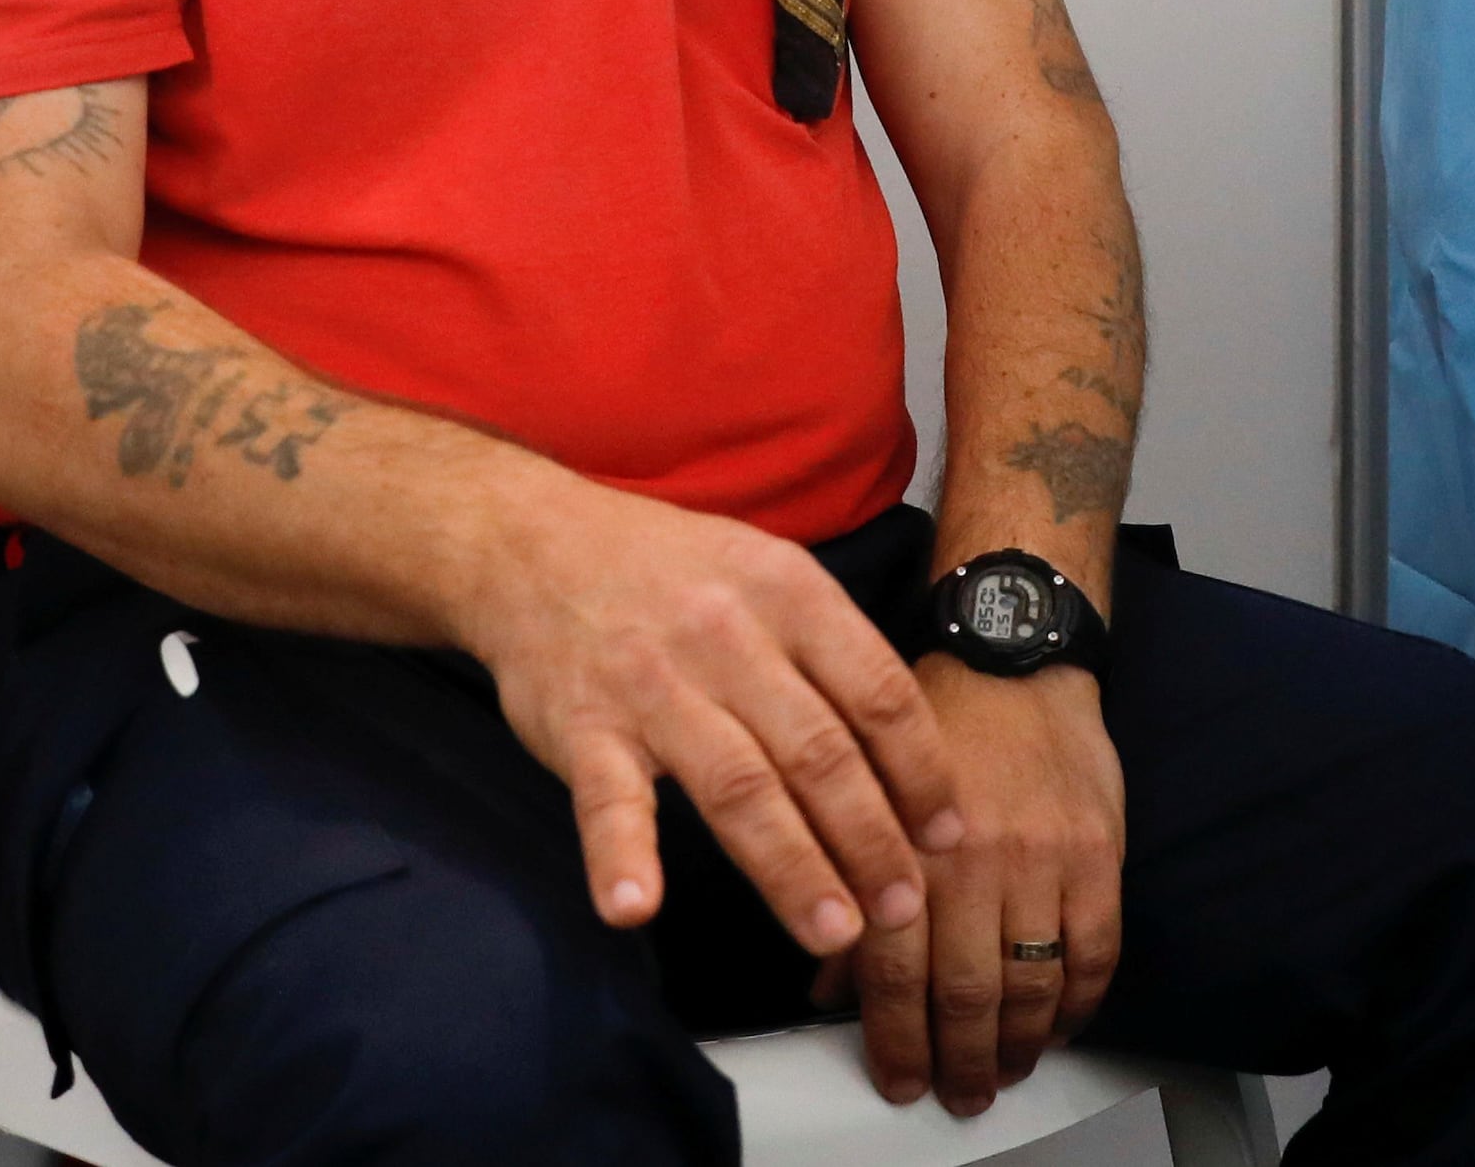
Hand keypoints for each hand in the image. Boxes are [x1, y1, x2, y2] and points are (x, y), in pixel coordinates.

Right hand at [460, 481, 970, 964]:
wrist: (530, 542)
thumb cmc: (668, 571)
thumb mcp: (764, 573)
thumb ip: (829, 653)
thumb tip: (909, 759)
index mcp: (787, 592)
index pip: (878, 694)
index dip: (922, 774)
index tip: (945, 840)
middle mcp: (727, 636)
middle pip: (819, 753)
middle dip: (871, 841)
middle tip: (902, 912)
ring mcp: (651, 683)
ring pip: (737, 786)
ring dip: (791, 867)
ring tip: (831, 932)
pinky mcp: (581, 725)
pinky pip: (607, 797)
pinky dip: (620, 854)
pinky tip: (637, 908)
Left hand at [834, 662, 1125, 1115]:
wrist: (1012, 658)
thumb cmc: (937, 722)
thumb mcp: (868, 793)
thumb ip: (852, 888)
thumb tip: (829, 983)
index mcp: (906, 844)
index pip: (896, 972)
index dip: (897, 1041)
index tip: (899, 1080)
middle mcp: (971, 858)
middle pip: (967, 992)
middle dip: (960, 1059)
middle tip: (958, 1094)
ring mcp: (1041, 859)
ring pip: (1031, 983)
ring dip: (1019, 1045)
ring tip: (1006, 1071)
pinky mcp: (1097, 852)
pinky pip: (1095, 951)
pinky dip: (1079, 1003)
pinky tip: (1062, 1025)